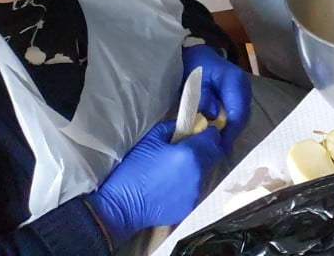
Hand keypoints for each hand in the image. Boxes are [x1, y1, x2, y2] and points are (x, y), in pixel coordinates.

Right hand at [89, 119, 229, 244]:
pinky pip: (196, 189)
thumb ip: (174, 128)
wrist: (119, 207)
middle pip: (214, 154)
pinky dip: (190, 184)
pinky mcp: (189, 207)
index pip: (214, 136)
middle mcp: (198, 173)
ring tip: (177, 168)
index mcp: (190, 154)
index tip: (198, 132)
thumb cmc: (132, 171)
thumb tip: (188, 125)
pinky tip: (172, 184)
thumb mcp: (150, 140)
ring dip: (198, 167)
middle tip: (189, 149)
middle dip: (206, 148)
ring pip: (206, 172)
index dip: (207, 132)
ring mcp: (196, 192)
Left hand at [182, 45, 250, 148]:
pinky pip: (237, 112)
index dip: (231, 131)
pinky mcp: (237, 94)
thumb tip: (212, 116)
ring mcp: (242, 90)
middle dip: (232, 133)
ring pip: (241, 115)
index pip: (238, 112)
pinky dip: (229, 124)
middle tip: (219, 150)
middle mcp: (243, 86)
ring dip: (231, 130)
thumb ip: (202, 98)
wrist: (195, 54)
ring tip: (218, 144)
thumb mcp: (193, 82)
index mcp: (235, 81)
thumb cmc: (193, 67)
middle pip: (243, 116)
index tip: (221, 148)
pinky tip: (219, 132)